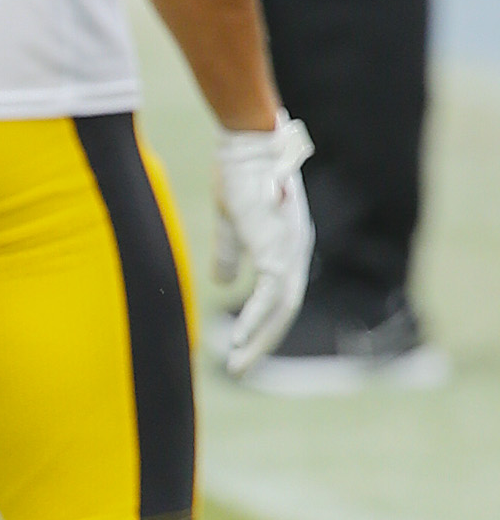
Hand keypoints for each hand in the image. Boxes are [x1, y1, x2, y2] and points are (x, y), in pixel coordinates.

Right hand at [214, 115, 313, 376]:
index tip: (241, 348)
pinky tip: (239, 341)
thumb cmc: (238, 176)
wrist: (245, 148)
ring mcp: (288, 252)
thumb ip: (229, 254)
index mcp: (286, 248)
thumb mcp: (231, 224)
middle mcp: (295, 253)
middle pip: (284, 312)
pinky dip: (254, 320)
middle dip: (262, 345)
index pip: (279, 298)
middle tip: (239, 371)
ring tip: (237, 367)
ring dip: (259, 342)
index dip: (262, 326)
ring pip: (280, 311)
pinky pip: (268, 296)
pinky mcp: (275, 250)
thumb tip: (224, 283)